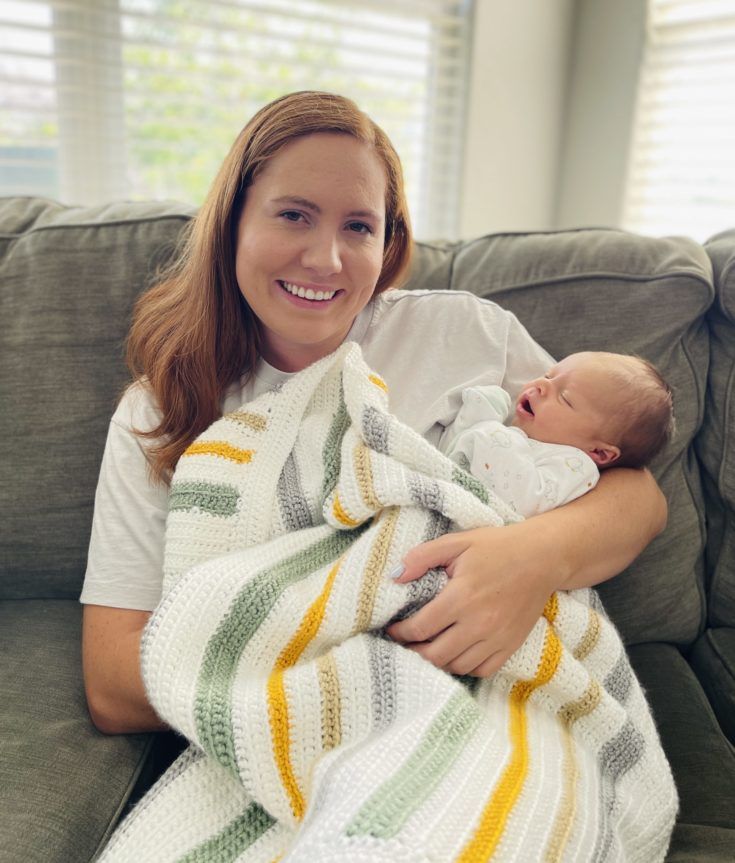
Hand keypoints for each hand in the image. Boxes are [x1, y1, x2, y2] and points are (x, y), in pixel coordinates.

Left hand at [385, 522, 558, 676]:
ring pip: (456, 666)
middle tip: (405, 643)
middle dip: (413, 651)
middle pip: (435, 655)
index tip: (392, 628)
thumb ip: (422, 557)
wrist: (543, 557)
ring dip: (437, 661)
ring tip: (426, 648)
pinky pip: (481, 670)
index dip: (400, 632)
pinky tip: (455, 653)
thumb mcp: (457, 542)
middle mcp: (479, 623)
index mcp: (461, 596)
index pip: (420, 627)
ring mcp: (497, 638)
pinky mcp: (511, 645)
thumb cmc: (497, 547)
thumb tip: (395, 577)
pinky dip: (464, 667)